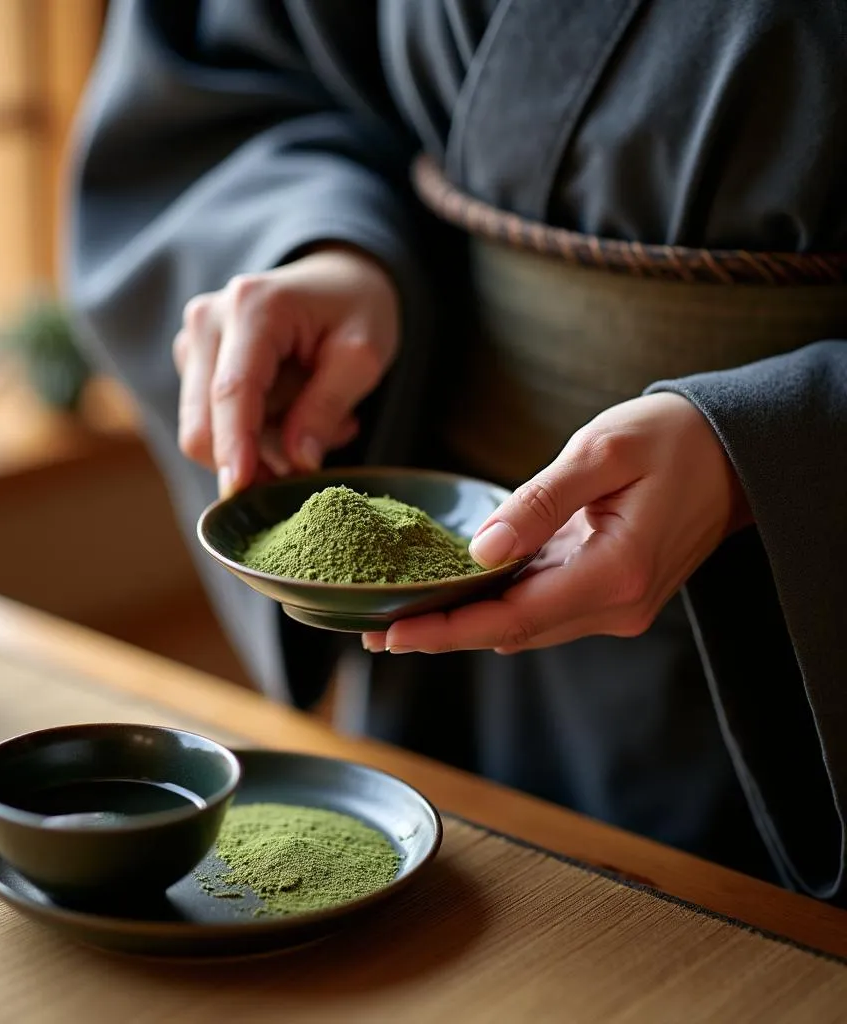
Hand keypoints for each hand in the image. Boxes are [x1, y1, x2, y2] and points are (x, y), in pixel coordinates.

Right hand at [172, 247, 399, 496]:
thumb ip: (327, 406)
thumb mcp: (363, 356)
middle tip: (314, 458)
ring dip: (264, 443)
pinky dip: (257, 432)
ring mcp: (193, 341)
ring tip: (320, 417)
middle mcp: (208, 320)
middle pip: (202, 421)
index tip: (240, 491)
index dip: (234, 446)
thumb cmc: (355, 309)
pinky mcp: (192, 362)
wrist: (336, 279)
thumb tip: (297, 462)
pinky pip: (214, 423)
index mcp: (253, 307)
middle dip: (252, 458)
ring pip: (207, 430)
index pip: (233, 391)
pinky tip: (295, 409)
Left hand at [362, 393, 751, 653]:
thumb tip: (479, 551)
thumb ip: (539, 503)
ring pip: (524, 627)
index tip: (393, 635)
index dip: (448, 631)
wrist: (734, 453)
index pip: (513, 618)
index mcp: (615, 572)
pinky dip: (496, 608)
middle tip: (373, 633)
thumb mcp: (600, 453)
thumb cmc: (670, 440)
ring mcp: (616, 606)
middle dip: (443, 634)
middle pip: (511, 632)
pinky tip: (454, 598)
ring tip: (400, 620)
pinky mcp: (611, 594)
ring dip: (464, 626)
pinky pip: (542, 609)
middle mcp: (616, 604)